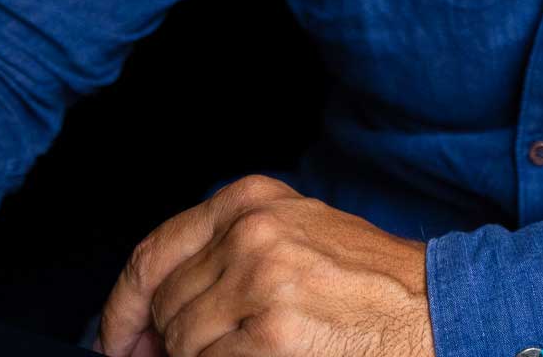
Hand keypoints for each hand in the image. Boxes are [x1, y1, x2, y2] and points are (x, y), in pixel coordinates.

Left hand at [94, 175, 433, 356]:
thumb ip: (222, 255)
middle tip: (188, 356)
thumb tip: (147, 318)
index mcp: (250, 200)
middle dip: (166, 343)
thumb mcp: (291, 235)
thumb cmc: (365, 280)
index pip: (153, 253)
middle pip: (165, 303)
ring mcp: (260, 283)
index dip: (122, 306)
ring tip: (247, 349)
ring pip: (182, 341)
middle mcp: (250, 233)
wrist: (429, 308)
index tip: (114, 340)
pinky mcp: (273, 335)